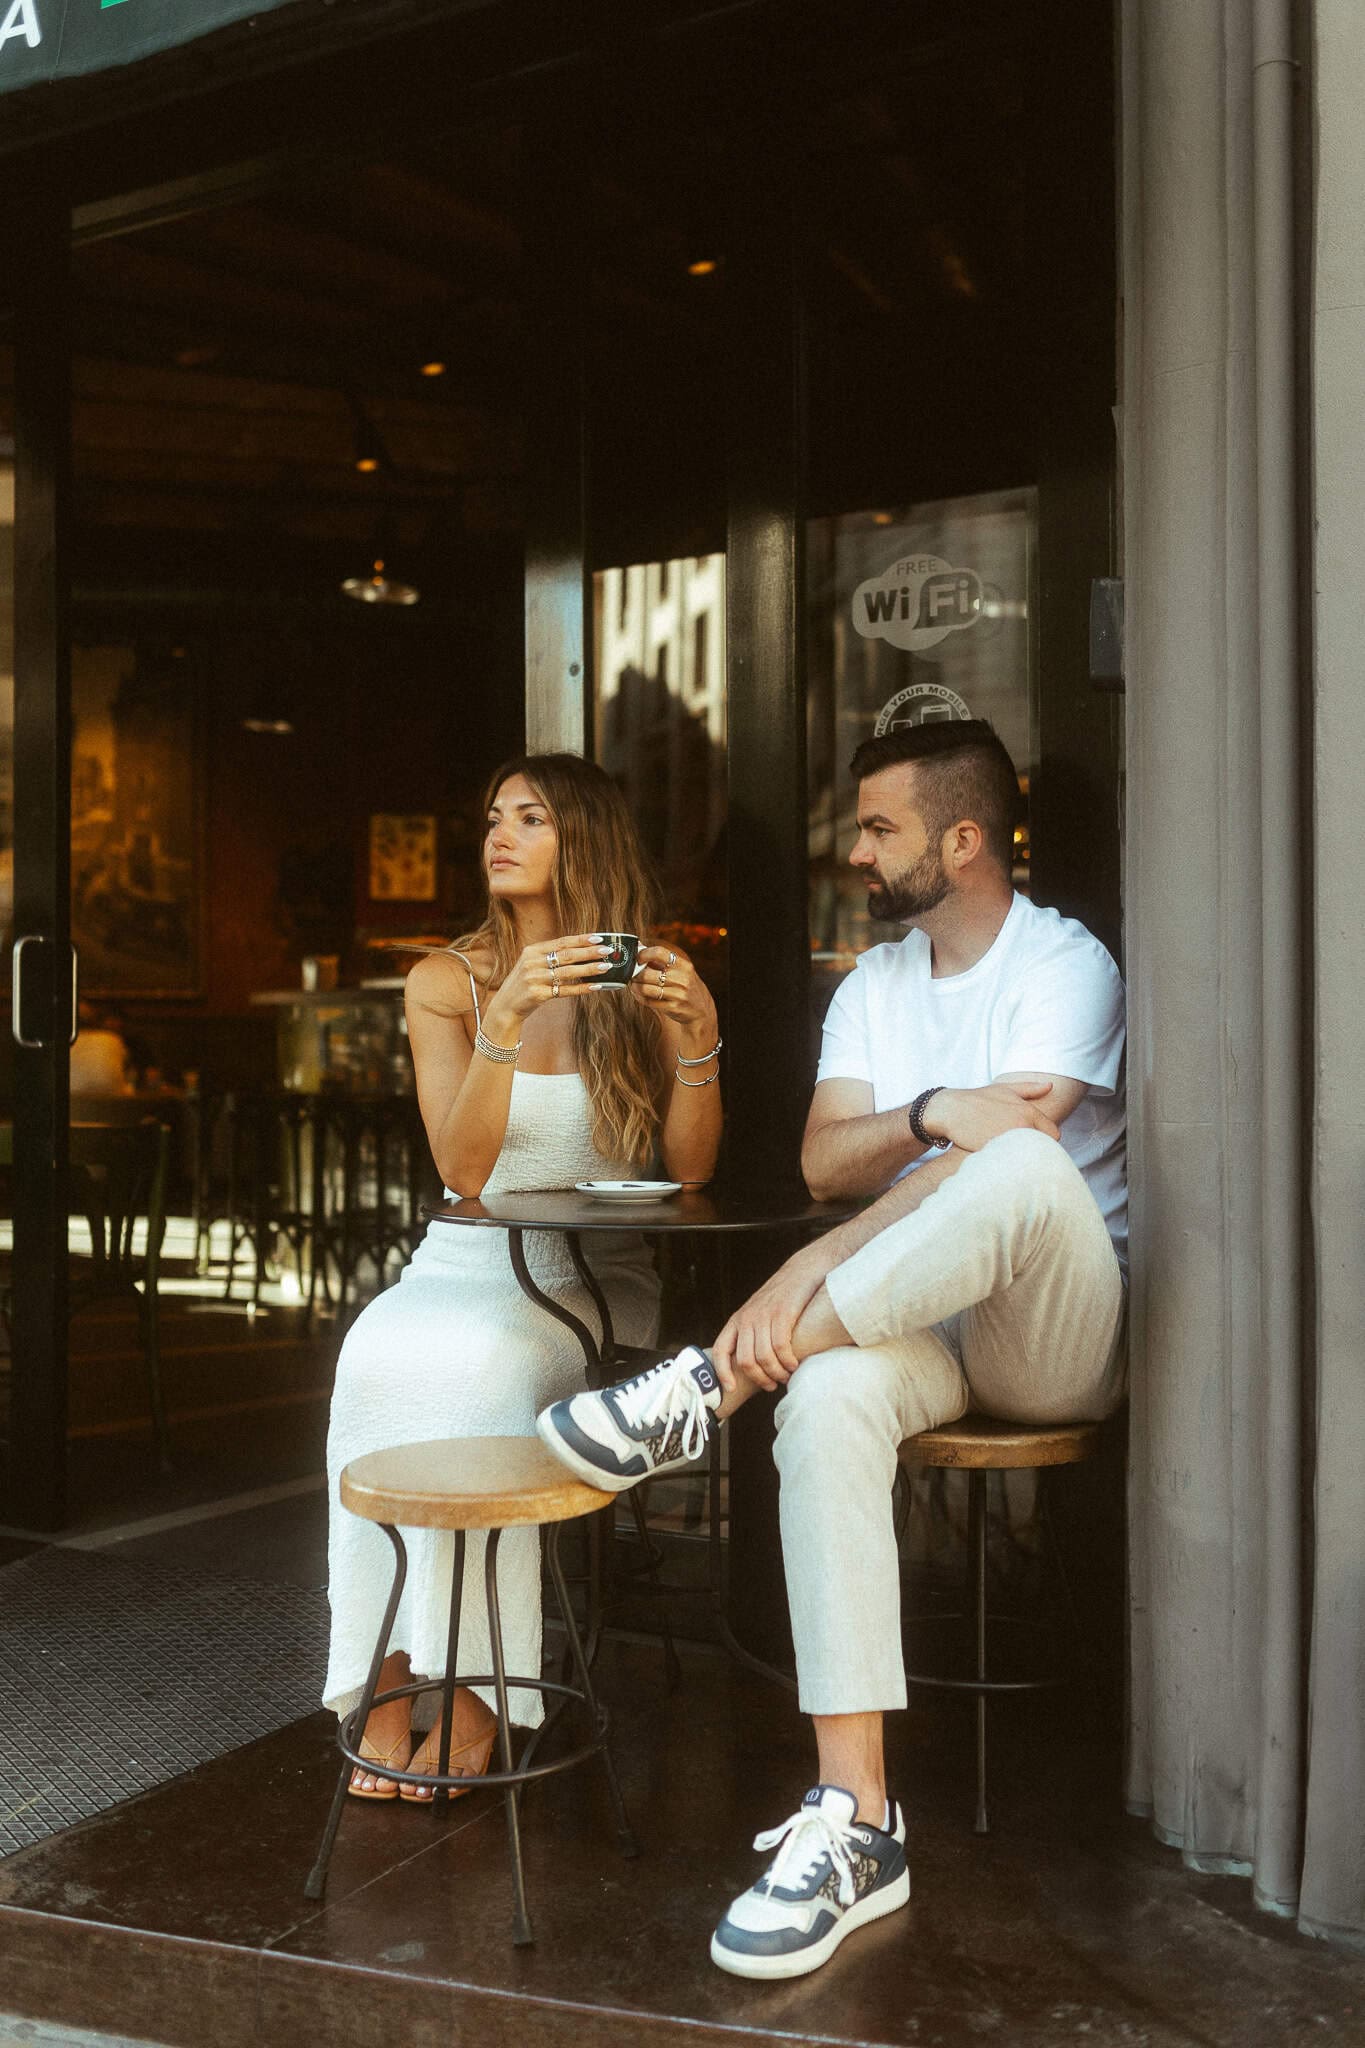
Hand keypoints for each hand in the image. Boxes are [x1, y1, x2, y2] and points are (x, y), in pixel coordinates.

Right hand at [482, 935, 610, 1032]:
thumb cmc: (523, 984)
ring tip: (606, 967)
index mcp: (532, 951)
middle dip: (590, 952)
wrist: (505, 1006)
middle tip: (608, 951)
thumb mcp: (531, 965)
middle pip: (567, 955)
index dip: (581, 939)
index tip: (599, 937)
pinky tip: (595, 986)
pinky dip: (581, 988)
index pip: (561, 942)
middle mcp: (532, 962)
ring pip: (568, 972)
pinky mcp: (537, 994)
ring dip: (590, 969)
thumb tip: (581, 951)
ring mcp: (534, 978)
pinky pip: (564, 990)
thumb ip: (550, 957)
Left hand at [631, 944, 717, 1043]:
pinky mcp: (673, 1007)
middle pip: (648, 974)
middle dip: (635, 975)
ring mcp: (679, 994)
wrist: (702, 1010)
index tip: (638, 958)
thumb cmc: (686, 987)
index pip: (660, 953)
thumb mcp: (682, 971)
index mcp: (684, 965)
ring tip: (634, 986)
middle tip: (632, 975)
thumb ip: (663, 962)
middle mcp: (683, 979)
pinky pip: (649, 1001)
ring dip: (635, 987)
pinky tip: (639, 995)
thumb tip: (639, 950)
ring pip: (646, 989)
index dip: (644, 954)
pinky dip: (640, 998)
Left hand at [711, 1243, 832, 1393]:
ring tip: (785, 1376)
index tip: (732, 1388)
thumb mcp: (759, 1313)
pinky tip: (794, 1364)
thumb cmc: (782, 1297)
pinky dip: (787, 1362)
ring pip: (763, 1357)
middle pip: (745, 1360)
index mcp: (737, 1320)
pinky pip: (780, 1347)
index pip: (720, 1350)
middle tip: (771, 1385)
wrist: (802, 1270)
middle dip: (759, 1378)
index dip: (723, 1372)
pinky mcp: (782, 1313)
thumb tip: (750, 1365)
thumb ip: (752, 1334)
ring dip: (776, 1373)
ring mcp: (764, 1315)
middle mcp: (747, 1318)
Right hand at [926, 1080, 1059, 1152]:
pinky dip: (1007, 1162)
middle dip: (1035, 1148)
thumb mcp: (1004, 1089)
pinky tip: (998, 1157)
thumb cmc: (977, 1099)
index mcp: (1027, 1112)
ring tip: (1010, 1153)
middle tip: (1020, 1147)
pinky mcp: (995, 1153)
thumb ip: (1030, 1088)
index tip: (1034, 1139)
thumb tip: (1050, 1085)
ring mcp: (1008, 1141)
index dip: (1045, 1138)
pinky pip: (1010, 1163)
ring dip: (1022, 1156)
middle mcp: (1021, 1126)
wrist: (949, 1110)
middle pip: (1043, 1148)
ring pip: (1027, 1157)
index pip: (1054, 1134)